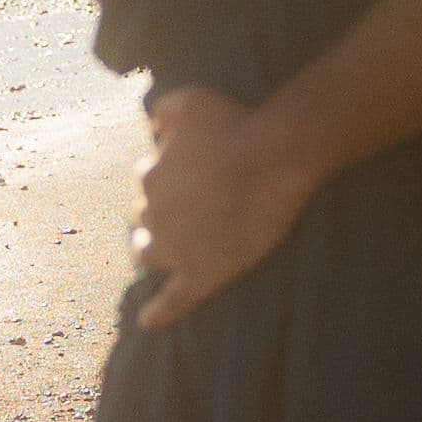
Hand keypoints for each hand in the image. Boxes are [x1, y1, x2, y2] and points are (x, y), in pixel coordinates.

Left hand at [135, 84, 318, 325]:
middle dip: (160, 217)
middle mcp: (154, 216)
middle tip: (189, 213)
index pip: (146, 183)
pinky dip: (157, 314)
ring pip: (150, 256)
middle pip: (146, 220)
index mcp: (150, 178)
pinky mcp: (201, 275)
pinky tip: (148, 322)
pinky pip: (171, 302)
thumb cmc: (235, 124)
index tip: (188, 178)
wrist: (274, 158)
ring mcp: (176, 249)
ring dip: (152, 253)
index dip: (167, 181)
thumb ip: (163, 109)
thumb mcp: (190, 99)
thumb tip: (151, 125)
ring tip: (169, 255)